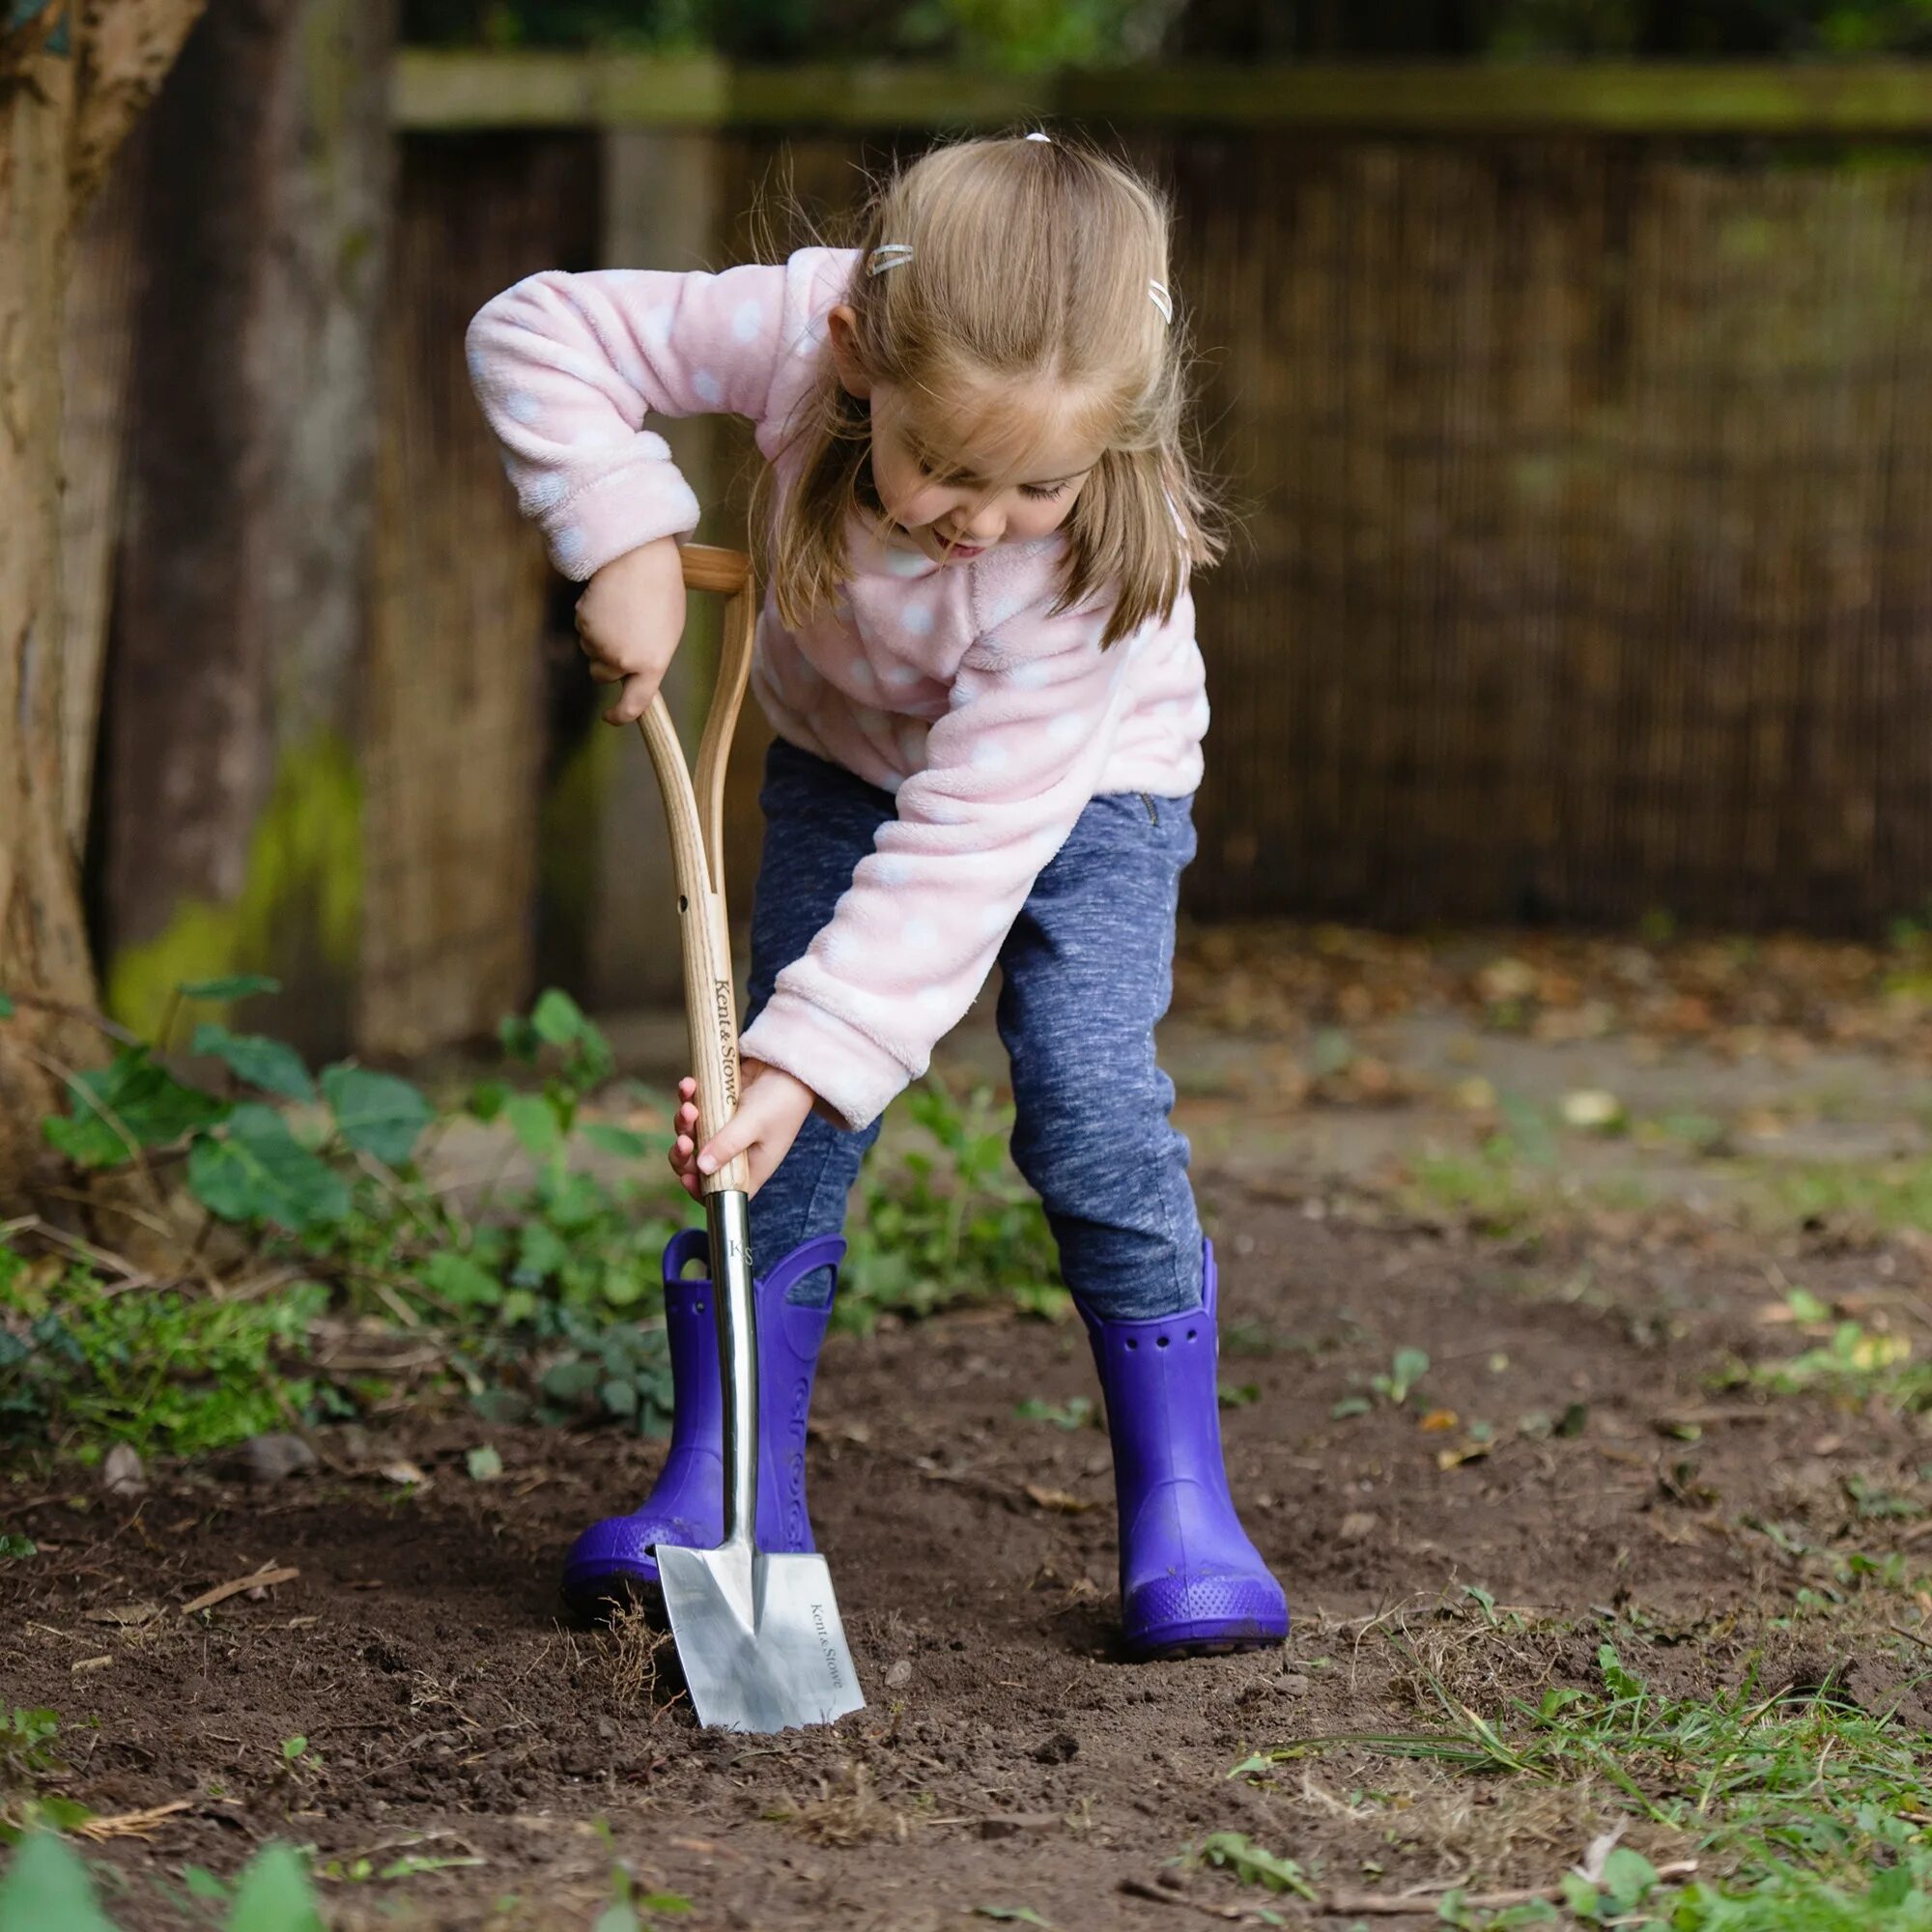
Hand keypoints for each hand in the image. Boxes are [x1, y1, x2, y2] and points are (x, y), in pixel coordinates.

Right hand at [576, 537, 685, 723]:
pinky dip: (591, 619)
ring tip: (620, 608)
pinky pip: (583, 629)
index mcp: (652, 664)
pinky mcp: (582, 623)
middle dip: (606, 661)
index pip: (635, 705)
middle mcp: (624, 660)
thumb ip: (650, 658)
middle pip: (603, 675)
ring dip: (600, 636)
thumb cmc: (661, 590)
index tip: (611, 717)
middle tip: (621, 633)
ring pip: (591, 650)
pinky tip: (607, 599)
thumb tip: (634, 673)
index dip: (620, 715)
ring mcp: (600, 643)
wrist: (639, 556)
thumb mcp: (667, 632)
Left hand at [667, 1061, 816, 1200]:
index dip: (700, 1189)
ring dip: (684, 1122)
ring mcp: (724, 1127)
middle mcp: (735, 1150)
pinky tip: (690, 1084)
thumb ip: (728, 1145)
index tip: (687, 1177)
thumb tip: (702, 1168)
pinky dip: (687, 1096)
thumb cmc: (783, 1099)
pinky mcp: (717, 1103)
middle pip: (698, 1164)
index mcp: (750, 1166)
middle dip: (684, 1154)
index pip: (722, 1190)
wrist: (790, 1063)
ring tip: (689, 1107)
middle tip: (684, 1140)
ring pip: (691, 1133)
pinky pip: (694, 1105)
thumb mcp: (755, 1124)